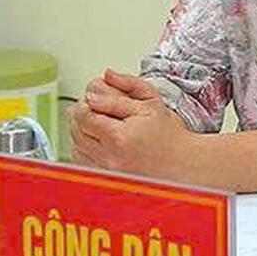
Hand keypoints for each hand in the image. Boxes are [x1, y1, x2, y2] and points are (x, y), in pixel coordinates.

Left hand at [69, 69, 196, 181]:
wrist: (181, 162)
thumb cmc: (168, 134)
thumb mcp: (151, 102)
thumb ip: (127, 86)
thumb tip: (105, 77)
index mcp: (119, 136)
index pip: (84, 115)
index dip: (86, 102)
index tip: (95, 98)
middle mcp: (109, 157)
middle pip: (76, 130)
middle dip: (82, 115)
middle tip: (97, 108)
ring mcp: (106, 171)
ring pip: (75, 146)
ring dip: (81, 131)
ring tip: (99, 124)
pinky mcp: (105, 178)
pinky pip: (82, 161)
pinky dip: (84, 148)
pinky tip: (99, 141)